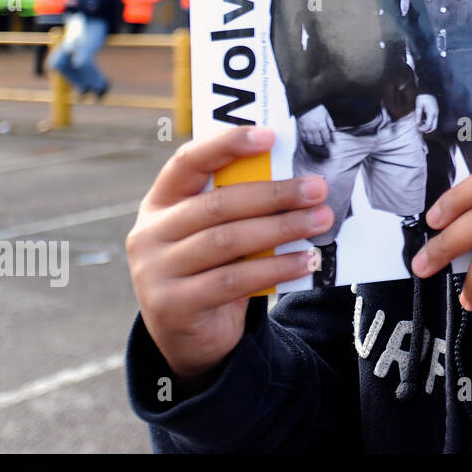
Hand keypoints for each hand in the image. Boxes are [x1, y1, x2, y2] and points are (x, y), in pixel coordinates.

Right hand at [126, 126, 332, 382]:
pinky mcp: (174, 305)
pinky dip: (276, 268)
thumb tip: (299, 179)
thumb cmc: (213, 268)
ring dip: (282, 229)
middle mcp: (150, 233)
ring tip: (320, 221)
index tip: (269, 136)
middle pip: (218, 204)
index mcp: (160, 202)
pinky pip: (234, 280)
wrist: (190, 336)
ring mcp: (156, 271)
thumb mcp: (217, 232)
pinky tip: (307, 260)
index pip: (188, 161)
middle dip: (274, 194)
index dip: (226, 145)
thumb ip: (240, 207)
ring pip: (228, 241)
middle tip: (317, 189)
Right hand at [297, 104, 334, 146]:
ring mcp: (307, 130)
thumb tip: (333, 130)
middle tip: (322, 141)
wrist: (305, 103)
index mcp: (322, 125)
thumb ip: (330, 123)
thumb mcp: (326, 114)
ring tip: (316, 140)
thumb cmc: (316, 107)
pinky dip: (307, 139)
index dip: (328, 140)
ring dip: (314, 142)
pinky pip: (304, 138)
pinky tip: (309, 137)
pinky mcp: (301, 129)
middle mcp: (315, 129)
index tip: (328, 140)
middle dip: (322, 142)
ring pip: (311, 141)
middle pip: (319, 142)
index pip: (326, 138)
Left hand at [414, 93, 437, 132]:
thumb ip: (418, 115)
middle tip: (419, 128)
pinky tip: (423, 120)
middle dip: (426, 130)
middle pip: (434, 127)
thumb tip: (417, 124)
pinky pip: (434, 121)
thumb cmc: (422, 97)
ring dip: (428, 127)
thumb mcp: (418, 105)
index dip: (422, 128)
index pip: (428, 125)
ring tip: (421, 124)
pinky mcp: (436, 111)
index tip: (417, 127)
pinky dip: (429, 123)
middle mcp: (436, 114)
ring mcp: (437, 113)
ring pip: (434, 125)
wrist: (428, 89)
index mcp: (432, 113)